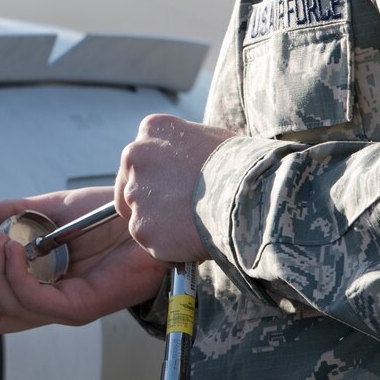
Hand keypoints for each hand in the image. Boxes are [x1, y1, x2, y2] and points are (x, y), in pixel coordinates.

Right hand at [0, 186, 166, 334]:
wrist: (147, 215)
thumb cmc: (108, 216)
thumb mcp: (49, 209)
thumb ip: (9, 215)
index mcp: (40, 284)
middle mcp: (49, 301)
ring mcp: (64, 307)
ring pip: (8, 311)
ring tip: (2, 241)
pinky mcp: (80, 307)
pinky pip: (34, 302)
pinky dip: (16, 276)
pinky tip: (15, 248)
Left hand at [117, 114, 231, 264]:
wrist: (248, 193)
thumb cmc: (241, 165)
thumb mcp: (209, 140)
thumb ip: (185, 151)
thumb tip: (187, 166)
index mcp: (152, 130)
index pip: (141, 158)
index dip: (157, 178)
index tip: (173, 190)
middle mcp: (135, 157)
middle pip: (131, 188)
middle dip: (151, 203)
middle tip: (179, 215)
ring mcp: (136, 194)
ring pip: (141, 218)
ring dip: (162, 227)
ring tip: (195, 228)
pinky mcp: (143, 228)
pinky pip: (153, 244)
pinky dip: (170, 249)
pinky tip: (195, 242)